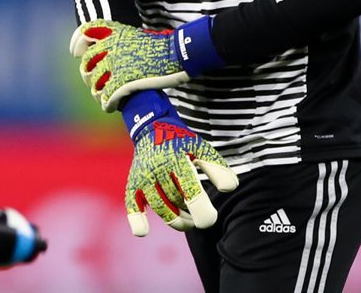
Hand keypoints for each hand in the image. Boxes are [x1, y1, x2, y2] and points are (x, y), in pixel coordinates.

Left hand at [70, 17, 223, 110]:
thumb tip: (107, 50)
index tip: (74, 52)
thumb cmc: (161, 47)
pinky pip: (107, 96)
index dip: (77, 43)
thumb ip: (118, 41)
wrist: (178, 54)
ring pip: (95, 82)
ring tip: (104, 97)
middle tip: (94, 82)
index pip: (85, 32)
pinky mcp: (123, 82)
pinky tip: (110, 107)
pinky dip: (107, 104)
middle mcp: (111, 47)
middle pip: (87, 62)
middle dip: (87, 74)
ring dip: (97, 92)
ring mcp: (116, 65)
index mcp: (114, 34)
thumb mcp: (134, 36)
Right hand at [122, 90, 238, 235]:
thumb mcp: (201, 148)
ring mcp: (143, 176)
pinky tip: (143, 232)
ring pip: (160, 207)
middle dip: (192, 215)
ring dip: (176, 221)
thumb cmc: (182, 143)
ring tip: (189, 222)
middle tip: (204, 219)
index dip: (201, 210)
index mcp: (176, 158)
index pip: (189, 189)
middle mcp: (157, 167)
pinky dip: (136, 219)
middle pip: (176, 201)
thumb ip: (217, 168)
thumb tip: (229, 188)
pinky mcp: (132, 183)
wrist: (152, 128)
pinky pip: (132, 204)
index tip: (211, 219)